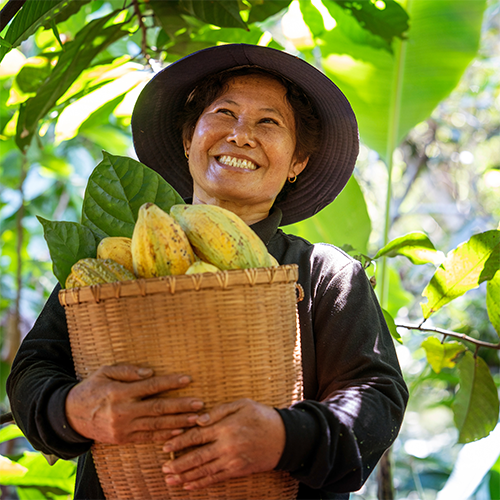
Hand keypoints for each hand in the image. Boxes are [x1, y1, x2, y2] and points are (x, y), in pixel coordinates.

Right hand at [65, 365, 203, 443]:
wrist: (70, 416)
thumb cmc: (91, 388)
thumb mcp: (105, 372)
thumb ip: (128, 370)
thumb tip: (151, 372)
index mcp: (119, 392)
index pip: (151, 387)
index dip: (171, 383)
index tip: (188, 379)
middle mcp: (123, 412)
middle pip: (158, 409)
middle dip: (181, 406)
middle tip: (200, 404)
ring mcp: (123, 428)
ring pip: (156, 425)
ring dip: (179, 422)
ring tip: (196, 419)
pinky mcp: (123, 439)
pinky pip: (148, 438)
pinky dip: (165, 435)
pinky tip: (179, 431)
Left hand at [161, 398, 285, 489]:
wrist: (284, 437)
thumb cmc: (261, 416)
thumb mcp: (242, 404)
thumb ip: (219, 411)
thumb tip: (198, 419)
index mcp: (226, 427)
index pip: (197, 436)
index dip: (179, 442)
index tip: (166, 446)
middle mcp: (227, 446)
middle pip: (197, 457)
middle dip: (178, 464)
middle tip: (164, 468)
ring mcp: (232, 461)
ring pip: (204, 471)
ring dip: (185, 477)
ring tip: (170, 480)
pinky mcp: (238, 471)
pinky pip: (216, 479)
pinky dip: (201, 484)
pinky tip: (189, 486)